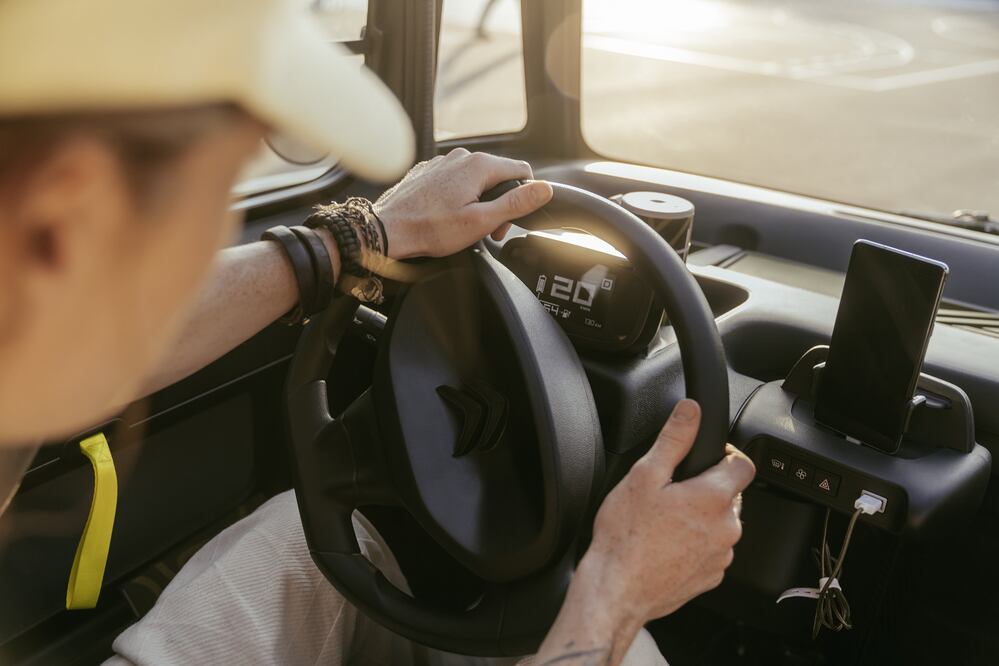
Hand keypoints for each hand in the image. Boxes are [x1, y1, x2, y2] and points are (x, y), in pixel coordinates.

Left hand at [373, 148, 553, 258]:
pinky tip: (446, 217)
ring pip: (476, 180)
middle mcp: (462, 156)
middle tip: (487, 232)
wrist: (388, 229)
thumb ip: (516, 204)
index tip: (507, 223)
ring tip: (464, 226)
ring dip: (479, 203)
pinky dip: (458, 199)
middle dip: (499, 204)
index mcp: (479, 165)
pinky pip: (455, 182)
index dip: (523, 200)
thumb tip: (544, 189)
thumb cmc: (430, 228)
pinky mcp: (429, 172)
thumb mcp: (482, 221)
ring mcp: (443, 163)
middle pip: (498, 177)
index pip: (521, 172)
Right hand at [581, 399, 754, 623]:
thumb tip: (691, 411)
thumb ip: (674, 439)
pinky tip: (663, 545)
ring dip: (699, 519)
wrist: (617, 590)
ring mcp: (721, 557)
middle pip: (728, 495)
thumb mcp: (644, 475)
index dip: (724, 455)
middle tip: (668, 493)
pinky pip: (709, 551)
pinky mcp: (710, 578)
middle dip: (704, 489)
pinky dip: (693, 545)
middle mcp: (727, 529)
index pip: (743, 465)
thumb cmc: (626, 535)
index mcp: (714, 498)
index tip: (703, 458)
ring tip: (662, 522)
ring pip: (718, 525)